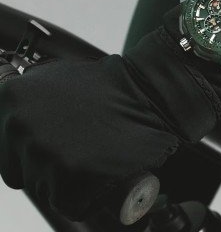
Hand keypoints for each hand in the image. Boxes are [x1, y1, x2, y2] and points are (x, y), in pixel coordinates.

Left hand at [0, 5, 220, 221]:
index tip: (56, 144)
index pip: (5, 149)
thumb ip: (26, 101)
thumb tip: (11, 120)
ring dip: (71, 179)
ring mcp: (40, 151)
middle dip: (49, 167)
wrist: (145, 93)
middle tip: (79, 146)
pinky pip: (70, 203)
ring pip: (45, 188)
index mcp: (10, 98)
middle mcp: (17, 124)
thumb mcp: (55, 79)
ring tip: (95, 152)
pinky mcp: (67, 176)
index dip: (32, 152)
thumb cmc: (108, 89)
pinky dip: (88, 194)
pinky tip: (103, 167)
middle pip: (20, 172)